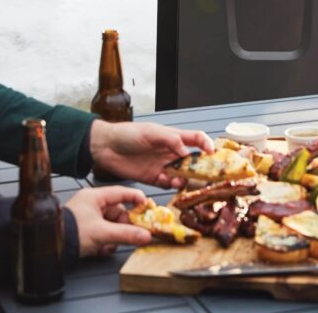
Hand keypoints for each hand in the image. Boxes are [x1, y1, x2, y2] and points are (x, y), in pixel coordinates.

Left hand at [66, 186, 151, 256]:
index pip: (122, 192)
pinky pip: (102, 232)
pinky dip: (105, 242)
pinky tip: (102, 250)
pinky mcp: (84, 229)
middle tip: (133, 234)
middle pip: (118, 211)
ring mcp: (87, 217)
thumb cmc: (71, 233)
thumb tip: (146, 235)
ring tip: (109, 246)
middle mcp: (91, 204)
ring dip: (114, 237)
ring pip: (110, 224)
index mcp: (94, 196)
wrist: (49, 249)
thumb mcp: (103, 234)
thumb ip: (126, 234)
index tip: (148, 206)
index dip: (136, 199)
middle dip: (124, 225)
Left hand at [90, 120, 213, 187]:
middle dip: (199, 168)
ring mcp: (163, 166)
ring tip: (181, 181)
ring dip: (184, 179)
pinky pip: (167, 184)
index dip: (207, 144)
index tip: (212, 153)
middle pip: (192, 160)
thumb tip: (187, 153)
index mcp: (173, 137)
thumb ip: (170, 140)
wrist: (104, 146)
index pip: (196, 139)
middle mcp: (171, 152)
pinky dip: (170, 185)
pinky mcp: (153, 178)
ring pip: (181, 175)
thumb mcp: (151, 132)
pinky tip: (167, 182)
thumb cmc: (128, 133)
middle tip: (203, 175)